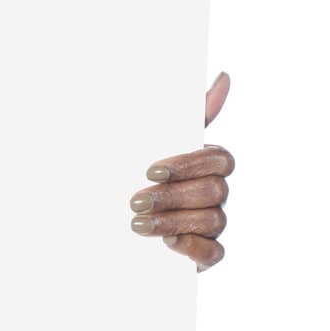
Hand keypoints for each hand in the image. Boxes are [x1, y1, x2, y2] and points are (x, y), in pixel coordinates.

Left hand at [129, 71, 234, 271]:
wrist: (105, 219)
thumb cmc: (134, 173)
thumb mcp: (153, 141)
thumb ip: (190, 112)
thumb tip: (224, 77)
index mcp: (208, 163)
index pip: (218, 159)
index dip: (187, 165)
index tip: (150, 170)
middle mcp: (216, 192)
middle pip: (214, 191)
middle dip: (172, 196)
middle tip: (134, 201)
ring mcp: (213, 224)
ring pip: (211, 220)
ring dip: (171, 221)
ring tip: (136, 223)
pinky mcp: (206, 254)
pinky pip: (214, 252)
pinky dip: (192, 247)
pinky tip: (165, 243)